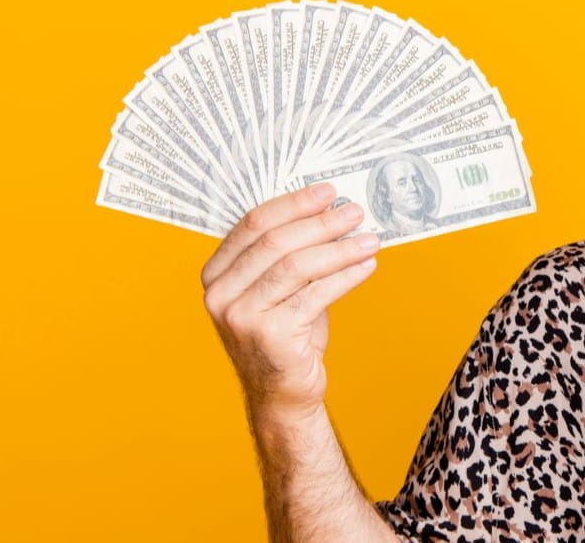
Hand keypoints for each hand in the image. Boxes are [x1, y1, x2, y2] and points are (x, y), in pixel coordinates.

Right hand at [201, 183, 380, 415]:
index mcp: (216, 274)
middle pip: (275, 242)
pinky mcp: (269, 335)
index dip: (293, 204)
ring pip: (296, 266)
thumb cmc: (285, 335)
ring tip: (369, 239)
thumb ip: (291, 253)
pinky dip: (345, 276)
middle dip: (320, 223)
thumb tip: (332, 211)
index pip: (253, 224)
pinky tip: (366, 266)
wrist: (283, 393)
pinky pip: (315, 295)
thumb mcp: (279, 289)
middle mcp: (220, 294)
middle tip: (354, 212)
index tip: (327, 192)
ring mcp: (240, 316)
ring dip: (338, 248)